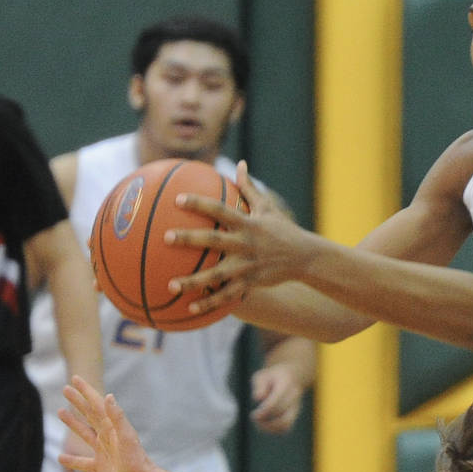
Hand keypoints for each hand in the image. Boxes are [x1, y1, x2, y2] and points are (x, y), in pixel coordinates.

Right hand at [57, 377, 158, 471]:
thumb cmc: (136, 463)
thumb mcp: (126, 438)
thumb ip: (117, 418)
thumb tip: (108, 396)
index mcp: (113, 428)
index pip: (97, 405)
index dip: (86, 391)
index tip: (75, 378)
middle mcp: (108, 437)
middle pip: (90, 414)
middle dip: (78, 401)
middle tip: (65, 388)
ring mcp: (105, 451)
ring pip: (85, 433)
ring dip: (73, 423)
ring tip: (60, 412)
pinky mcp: (103, 467)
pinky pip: (83, 462)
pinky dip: (72, 459)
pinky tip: (60, 458)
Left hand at [166, 162, 307, 315]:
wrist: (306, 258)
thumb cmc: (282, 229)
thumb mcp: (267, 207)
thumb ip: (248, 187)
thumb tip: (239, 163)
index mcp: (247, 224)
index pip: (220, 210)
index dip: (199, 203)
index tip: (177, 199)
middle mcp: (245, 244)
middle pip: (214, 240)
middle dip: (190, 239)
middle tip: (167, 237)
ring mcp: (248, 266)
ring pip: (217, 275)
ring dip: (194, 281)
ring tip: (171, 284)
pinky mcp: (251, 283)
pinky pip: (227, 296)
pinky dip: (209, 303)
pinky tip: (189, 308)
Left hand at [249, 363, 305, 434]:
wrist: (293, 376)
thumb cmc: (273, 377)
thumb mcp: (262, 375)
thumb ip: (259, 386)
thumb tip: (258, 398)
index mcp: (286, 385)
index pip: (276, 403)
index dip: (264, 412)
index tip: (253, 415)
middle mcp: (294, 397)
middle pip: (282, 415)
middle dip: (266, 421)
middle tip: (254, 418)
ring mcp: (296, 407)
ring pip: (286, 424)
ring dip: (271, 428)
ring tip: (259, 424)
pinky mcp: (294, 414)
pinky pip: (286, 428)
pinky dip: (274, 430)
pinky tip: (264, 426)